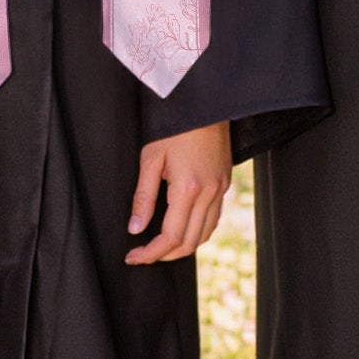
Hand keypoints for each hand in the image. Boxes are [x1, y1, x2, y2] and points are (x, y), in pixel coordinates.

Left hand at [125, 120, 231, 264]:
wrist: (205, 102)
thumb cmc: (175, 126)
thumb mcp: (151, 158)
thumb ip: (143, 197)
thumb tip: (135, 228)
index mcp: (188, 188)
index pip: (170, 237)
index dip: (150, 253)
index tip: (133, 256)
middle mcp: (209, 192)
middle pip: (189, 241)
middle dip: (165, 255)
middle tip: (144, 254)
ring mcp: (221, 187)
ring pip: (205, 233)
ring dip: (183, 245)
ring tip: (161, 246)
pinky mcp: (225, 181)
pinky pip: (214, 217)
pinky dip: (198, 230)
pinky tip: (183, 226)